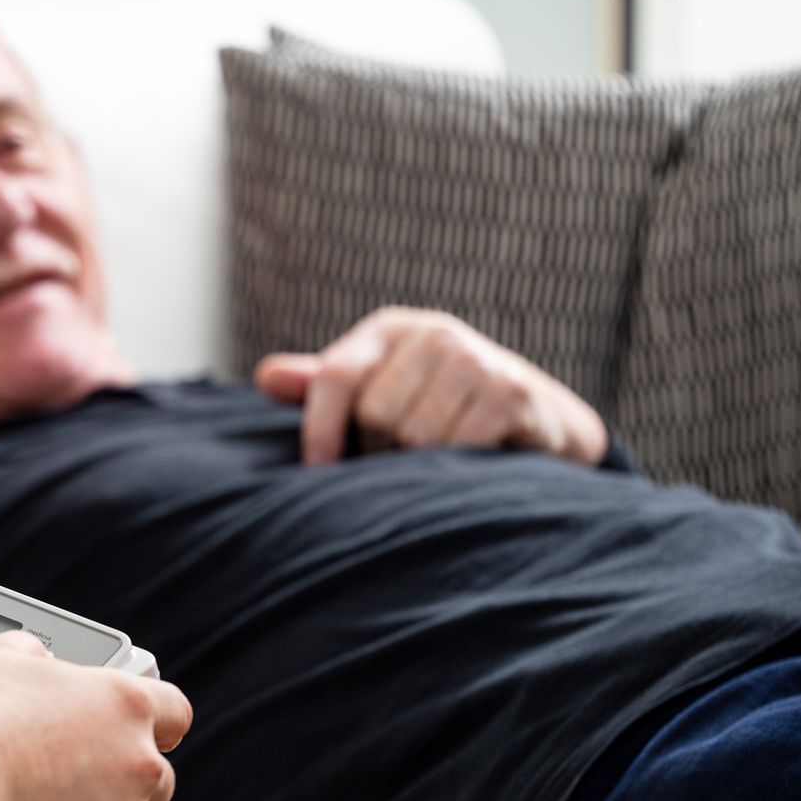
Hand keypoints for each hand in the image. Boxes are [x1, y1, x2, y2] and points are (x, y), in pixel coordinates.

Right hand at [0, 634, 191, 800]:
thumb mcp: (1, 656)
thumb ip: (37, 656)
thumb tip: (36, 660)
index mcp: (125, 704)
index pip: (174, 713)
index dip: (154, 725)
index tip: (136, 733)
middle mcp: (139, 765)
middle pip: (158, 779)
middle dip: (123, 783)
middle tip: (72, 784)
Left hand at [255, 307, 607, 467]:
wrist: (535, 417)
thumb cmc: (436, 406)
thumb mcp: (378, 387)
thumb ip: (322, 385)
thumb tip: (265, 378)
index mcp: (389, 330)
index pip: (335, 377)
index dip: (319, 430)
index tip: (317, 471)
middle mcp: (433, 333)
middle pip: (375, 414)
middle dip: (383, 450)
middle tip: (404, 458)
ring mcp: (476, 358)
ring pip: (416, 436)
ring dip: (422, 463)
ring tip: (438, 460)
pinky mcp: (511, 392)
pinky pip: (459, 447)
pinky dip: (458, 467)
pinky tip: (470, 463)